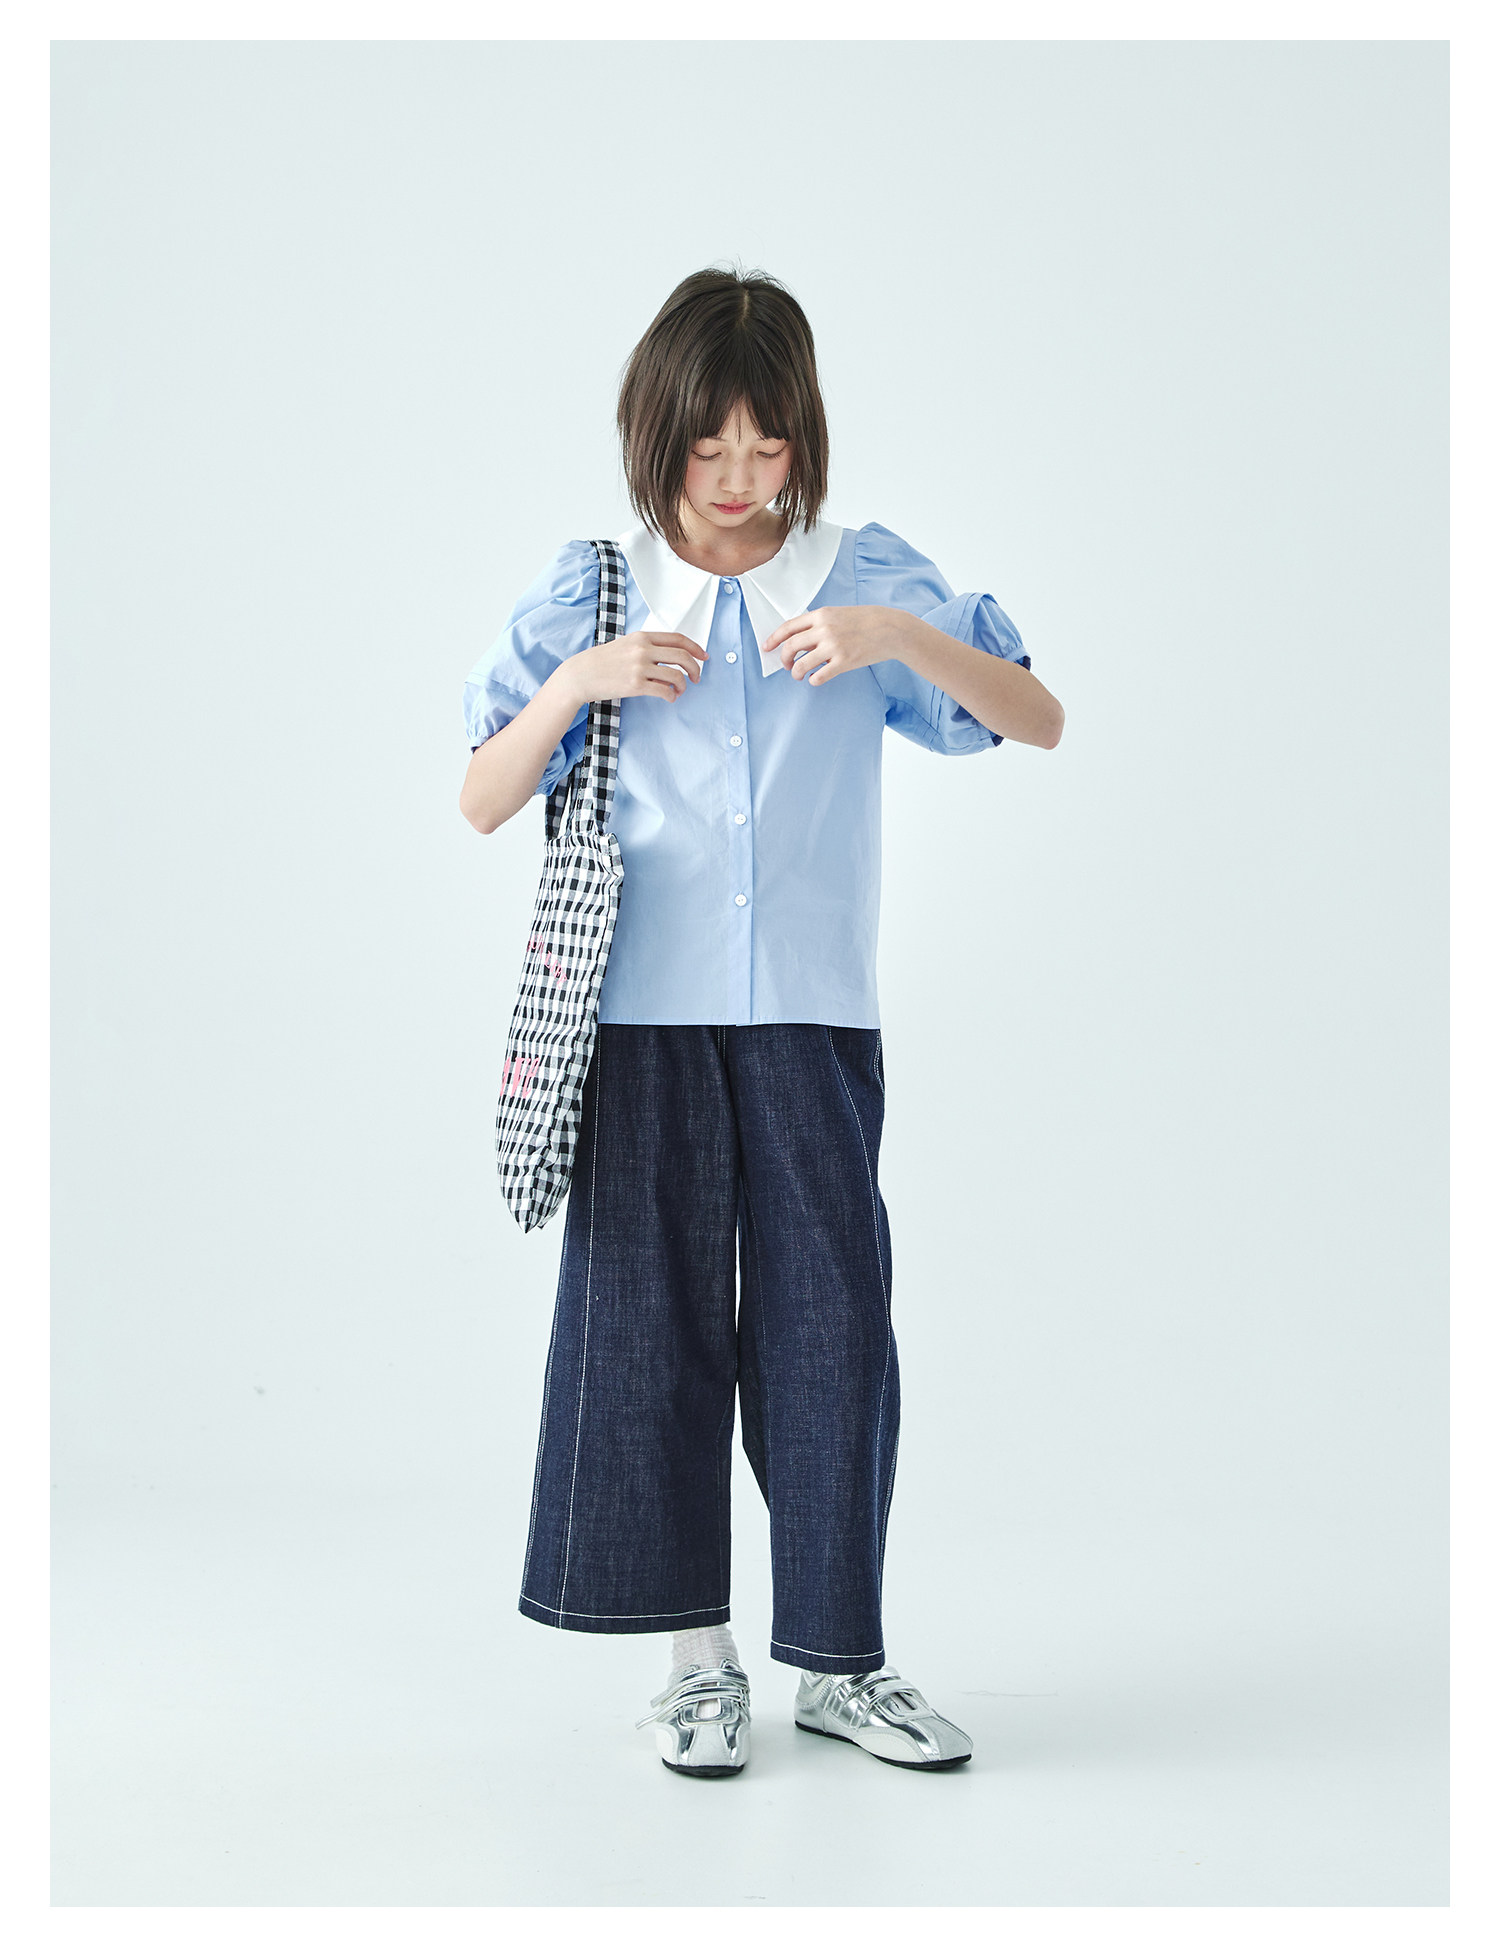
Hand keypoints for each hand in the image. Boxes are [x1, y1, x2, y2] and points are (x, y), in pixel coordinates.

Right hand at [559, 631, 707, 705]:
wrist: (581, 674)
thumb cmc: (602, 661)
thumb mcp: (626, 644)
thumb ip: (647, 646)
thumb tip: (670, 655)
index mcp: (643, 637)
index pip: (678, 638)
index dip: (696, 647)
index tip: (704, 656)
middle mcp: (643, 649)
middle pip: (682, 656)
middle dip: (695, 668)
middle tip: (696, 677)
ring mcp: (640, 667)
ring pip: (676, 675)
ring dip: (683, 685)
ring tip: (679, 690)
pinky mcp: (636, 685)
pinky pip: (664, 691)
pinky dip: (672, 696)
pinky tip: (669, 697)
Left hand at [762, 605, 917, 684]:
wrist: (890, 629)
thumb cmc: (866, 621)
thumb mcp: (838, 613)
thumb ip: (820, 623)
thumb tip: (801, 637)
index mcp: (821, 615)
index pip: (788, 627)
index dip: (774, 639)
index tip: (767, 647)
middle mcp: (824, 630)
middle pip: (791, 646)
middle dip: (784, 658)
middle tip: (787, 665)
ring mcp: (833, 646)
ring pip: (801, 664)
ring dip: (796, 673)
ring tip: (799, 675)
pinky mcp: (843, 662)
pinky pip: (819, 676)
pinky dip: (813, 680)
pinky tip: (816, 679)